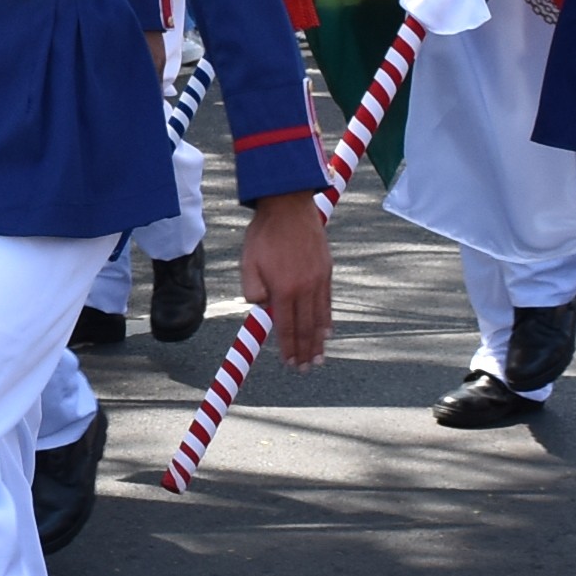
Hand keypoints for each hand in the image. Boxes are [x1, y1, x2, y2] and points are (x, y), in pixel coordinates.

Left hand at [241, 191, 332, 366]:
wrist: (288, 206)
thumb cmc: (264, 234)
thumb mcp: (247, 262)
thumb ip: (252, 290)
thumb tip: (262, 309)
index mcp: (283, 289)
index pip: (286, 327)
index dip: (288, 348)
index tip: (290, 363)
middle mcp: (304, 288)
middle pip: (306, 328)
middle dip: (306, 351)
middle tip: (306, 369)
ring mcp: (318, 280)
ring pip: (320, 318)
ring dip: (319, 341)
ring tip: (319, 358)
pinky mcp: (326, 271)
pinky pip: (328, 302)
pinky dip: (328, 320)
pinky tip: (327, 331)